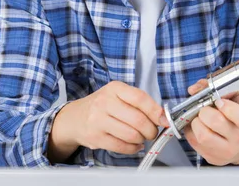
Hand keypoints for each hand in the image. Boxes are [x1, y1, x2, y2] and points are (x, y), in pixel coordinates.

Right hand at [49, 81, 169, 161]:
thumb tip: (163, 116)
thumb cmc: (102, 106)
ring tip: (141, 137)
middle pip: (138, 120)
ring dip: (141, 139)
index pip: (140, 98)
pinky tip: (133, 145)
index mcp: (115, 88)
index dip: (156, 111)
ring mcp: (98, 120)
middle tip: (152, 132)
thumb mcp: (118, 96)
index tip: (164, 120)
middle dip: (151, 130)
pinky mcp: (95, 137)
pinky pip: (122, 147)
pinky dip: (133, 148)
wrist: (74, 118)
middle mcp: (105, 102)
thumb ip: (140, 103)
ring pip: (131, 135)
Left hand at [183, 79, 238, 165]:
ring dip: (196, 123)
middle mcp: (237, 139)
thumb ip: (216, 92)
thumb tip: (193, 89)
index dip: (226, 105)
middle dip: (205, 111)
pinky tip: (198, 128)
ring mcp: (224, 151)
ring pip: (202, 135)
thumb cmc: (238, 123)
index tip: (219, 102)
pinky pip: (193, 142)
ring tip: (200, 120)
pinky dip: (191, 131)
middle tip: (205, 110)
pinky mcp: (211, 158)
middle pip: (216, 122)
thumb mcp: (236, 105)